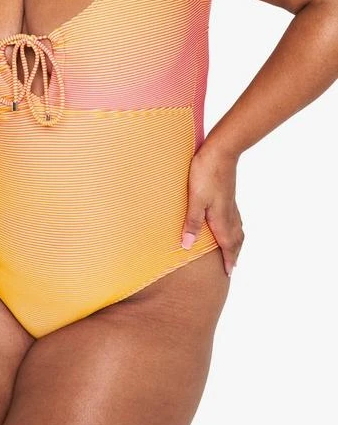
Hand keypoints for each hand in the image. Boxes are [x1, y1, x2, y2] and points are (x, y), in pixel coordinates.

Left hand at [181, 141, 244, 276]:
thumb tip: (188, 245)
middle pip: (236, 239)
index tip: (229, 273)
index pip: (228, 245)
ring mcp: (230, 204)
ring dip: (236, 242)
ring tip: (233, 249)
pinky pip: (235, 218)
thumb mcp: (195, 199)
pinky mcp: (229, 195)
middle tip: (232, 267)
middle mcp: (229, 214)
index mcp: (221, 219)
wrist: (221, 151)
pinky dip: (235, 228)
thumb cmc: (206, 174)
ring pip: (237, 228)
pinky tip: (228, 223)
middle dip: (235, 254)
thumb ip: (192, 222)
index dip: (229, 260)